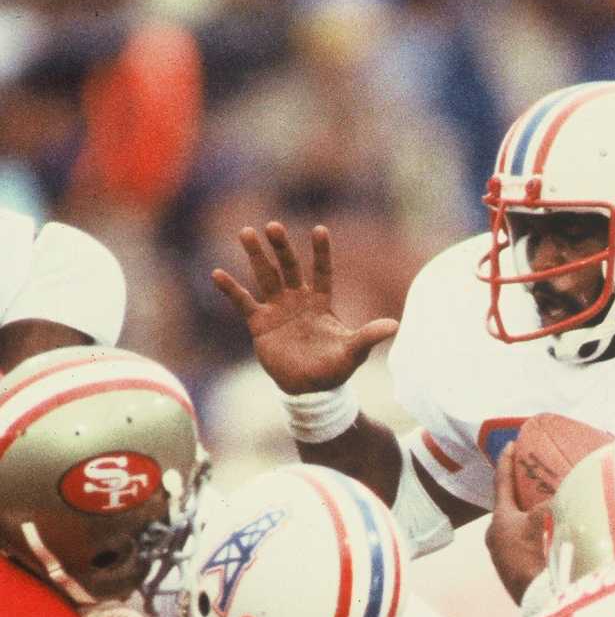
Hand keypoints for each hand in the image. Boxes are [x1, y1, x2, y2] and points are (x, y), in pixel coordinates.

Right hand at [211, 221, 397, 394]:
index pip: (321, 271)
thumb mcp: (353, 352)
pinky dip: (231, 289)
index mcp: (320, 302)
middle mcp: (297, 300)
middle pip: (289, 267)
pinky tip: (217, 273)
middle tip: (274, 226)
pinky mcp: (259, 323)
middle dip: (282, 247)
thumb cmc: (334, 369)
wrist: (310, 390)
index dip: (321, 252)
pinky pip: (243, 302)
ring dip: (255, 256)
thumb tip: (396, 326)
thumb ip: (369, 336)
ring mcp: (277, 309)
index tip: (320, 230)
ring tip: (246, 232)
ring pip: (265, 276)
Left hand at [485, 444, 549, 599]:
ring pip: (517, 525)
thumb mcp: (544, 520)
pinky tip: (549, 534)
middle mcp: (496, 536)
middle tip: (531, 476)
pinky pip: (524, 542)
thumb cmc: (536, 556)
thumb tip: (567, 492)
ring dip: (529, 514)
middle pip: (508, 505)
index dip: (507, 462)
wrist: (535, 599)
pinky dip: (535, 532)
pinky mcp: (514, 571)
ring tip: (544, 505)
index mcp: (500, 520)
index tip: (511, 444)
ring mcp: (503, 555)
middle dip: (520, 491)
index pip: (502, 483)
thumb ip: (552, 501)